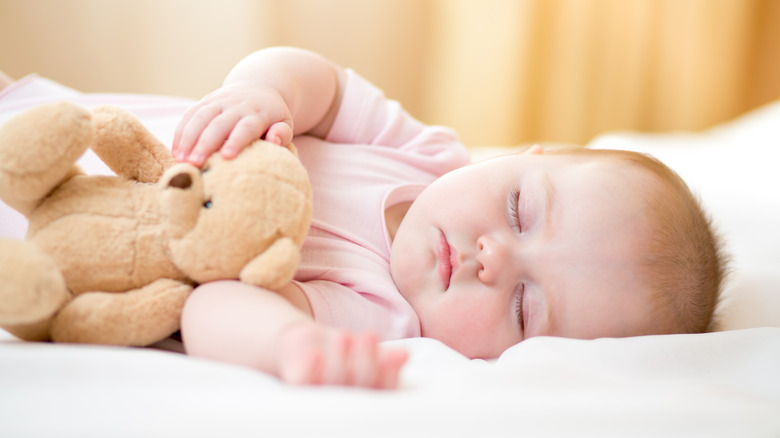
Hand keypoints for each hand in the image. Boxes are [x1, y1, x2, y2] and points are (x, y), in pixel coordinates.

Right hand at [172, 84, 293, 166]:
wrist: (259, 86)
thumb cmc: (273, 114)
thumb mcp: (284, 122)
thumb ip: (282, 133)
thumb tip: (274, 140)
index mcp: (257, 113)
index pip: (246, 127)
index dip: (236, 141)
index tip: (226, 157)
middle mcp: (236, 105)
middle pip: (219, 124)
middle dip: (206, 143)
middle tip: (195, 163)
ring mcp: (219, 101)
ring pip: (200, 117)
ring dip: (188, 138)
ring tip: (181, 160)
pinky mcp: (205, 101)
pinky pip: (190, 114)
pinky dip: (181, 132)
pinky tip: (176, 150)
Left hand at [276, 322, 407, 388]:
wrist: (305, 348)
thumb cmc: (343, 353)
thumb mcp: (366, 354)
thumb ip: (384, 358)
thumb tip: (404, 354)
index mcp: (367, 400)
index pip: (383, 392)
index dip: (390, 375)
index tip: (396, 354)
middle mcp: (345, 405)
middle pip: (360, 388)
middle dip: (366, 361)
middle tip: (370, 335)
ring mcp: (320, 398)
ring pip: (334, 383)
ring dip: (341, 358)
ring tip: (344, 335)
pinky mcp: (297, 389)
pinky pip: (305, 383)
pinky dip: (311, 369)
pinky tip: (316, 354)